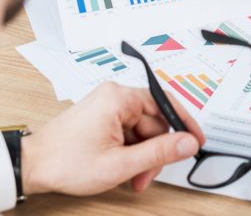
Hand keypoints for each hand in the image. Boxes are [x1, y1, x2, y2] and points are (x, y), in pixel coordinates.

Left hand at [21, 82, 203, 195]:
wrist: (31, 167)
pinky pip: (128, 130)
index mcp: (121, 98)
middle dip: (154, 151)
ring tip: (131, 178)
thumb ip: (159, 152)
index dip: (184, 123)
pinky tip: (122, 167)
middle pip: (153, 121)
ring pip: (141, 129)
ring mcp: (107, 105)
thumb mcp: (120, 163)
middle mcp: (116, 95)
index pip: (166, 103)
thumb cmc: (66, 162)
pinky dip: (129, 150)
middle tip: (147, 175)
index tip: (196, 140)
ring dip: (141, 155)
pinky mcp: (102, 115)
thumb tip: (188, 143)